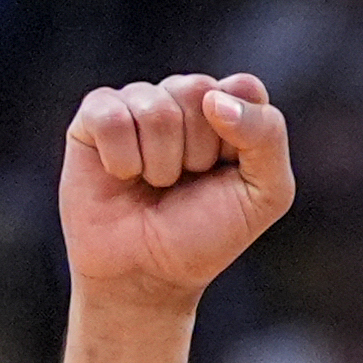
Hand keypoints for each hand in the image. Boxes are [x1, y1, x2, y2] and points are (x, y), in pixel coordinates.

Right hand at [60, 72, 293, 309]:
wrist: (147, 275)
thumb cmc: (205, 234)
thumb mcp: (266, 194)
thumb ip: (266, 136)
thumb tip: (215, 99)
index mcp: (230, 110)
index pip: (244, 88)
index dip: (240, 134)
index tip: (227, 173)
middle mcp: (183, 100)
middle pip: (199, 91)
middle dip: (198, 152)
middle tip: (186, 183)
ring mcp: (138, 104)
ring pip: (156, 108)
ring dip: (160, 164)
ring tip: (154, 184)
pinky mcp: (95, 116)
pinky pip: (111, 116)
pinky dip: (122, 159)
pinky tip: (122, 176)